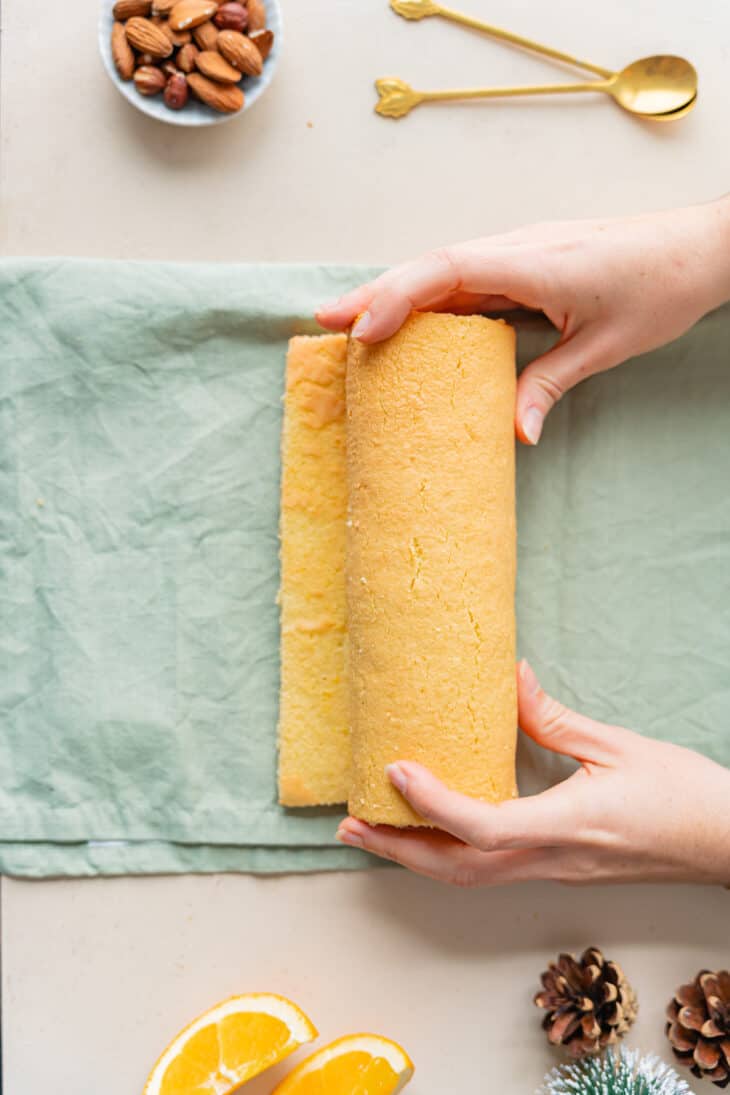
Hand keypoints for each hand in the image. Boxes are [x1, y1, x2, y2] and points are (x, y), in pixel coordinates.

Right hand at [318, 198, 729, 444]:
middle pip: (431, 267)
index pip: (448, 270)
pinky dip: (429, 300)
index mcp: (535, 262)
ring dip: (396, 295)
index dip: (399, 296)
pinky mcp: (525, 264)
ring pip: (443, 271)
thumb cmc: (660, 287)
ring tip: (353, 324)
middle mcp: (518, 249)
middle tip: (326, 322)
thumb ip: (551, 383)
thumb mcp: (607, 345)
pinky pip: (465, 279)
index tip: (362, 328)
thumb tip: (512, 434)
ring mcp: (519, 254)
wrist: (700, 248)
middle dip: (376, 294)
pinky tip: (410, 321)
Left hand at [336, 662, 729, 887]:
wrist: (726, 842)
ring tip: (372, 831)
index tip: (394, 771)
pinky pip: (488, 870)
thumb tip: (506, 678)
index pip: (480, 827)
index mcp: (565, 826)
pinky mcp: (557, 869)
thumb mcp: (616, 745)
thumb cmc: (681, 796)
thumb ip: (552, 718)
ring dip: (414, 858)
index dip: (431, 803)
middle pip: (456, 871)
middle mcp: (550, 858)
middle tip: (350, 824)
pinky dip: (447, 855)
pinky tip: (431, 832)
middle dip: (397, 851)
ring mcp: (552, 871)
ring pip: (468, 878)